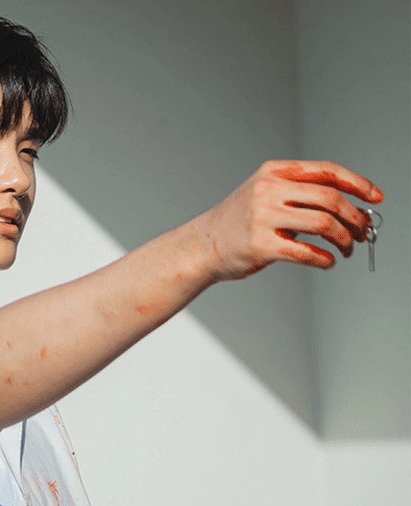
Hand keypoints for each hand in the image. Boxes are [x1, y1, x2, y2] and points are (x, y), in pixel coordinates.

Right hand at [194, 160, 383, 280]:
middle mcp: (268, 191)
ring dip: (345, 239)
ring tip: (346, 248)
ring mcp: (263, 218)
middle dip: (355, 217)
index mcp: (274, 172)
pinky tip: (327, 261)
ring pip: (324, 225)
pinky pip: (307, 253)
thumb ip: (301, 193)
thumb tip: (352, 207)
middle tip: (361, 231)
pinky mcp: (261, 246)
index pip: (327, 171)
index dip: (358, 183)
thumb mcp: (266, 193)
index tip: (375, 197)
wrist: (203, 244)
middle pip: (331, 198)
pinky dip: (325, 259)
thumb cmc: (240, 221)